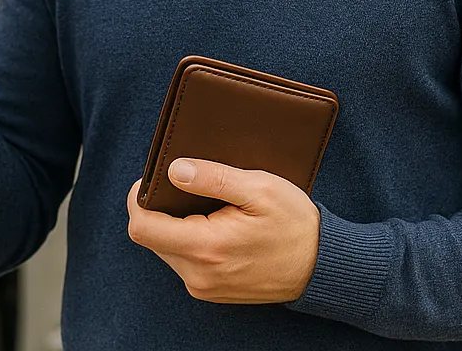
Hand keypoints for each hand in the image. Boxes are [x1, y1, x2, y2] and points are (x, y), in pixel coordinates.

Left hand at [126, 159, 321, 302]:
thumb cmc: (295, 225)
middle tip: (185, 185)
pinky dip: (189, 239)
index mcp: (206, 248)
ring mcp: (204, 287)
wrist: (322, 266)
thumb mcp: (259, 189)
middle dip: (160, 209)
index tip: (152, 179)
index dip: (139, 199)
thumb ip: (213, 178)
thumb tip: (173, 170)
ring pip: (166, 248)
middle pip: (151, 237)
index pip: (143, 227)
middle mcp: (199, 275)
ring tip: (206, 205)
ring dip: (175, 224)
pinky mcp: (211, 291)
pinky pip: (184, 261)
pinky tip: (213, 224)